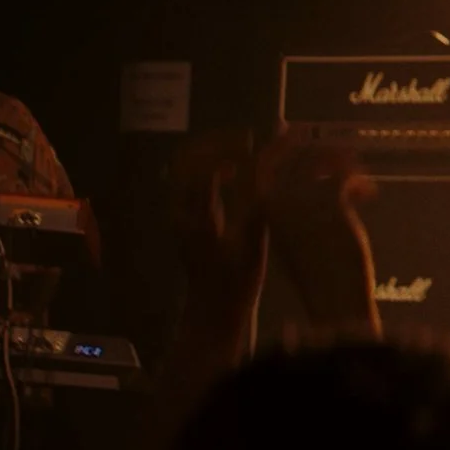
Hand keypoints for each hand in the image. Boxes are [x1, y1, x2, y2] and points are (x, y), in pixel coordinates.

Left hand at [167, 128, 269, 319]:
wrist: (213, 310)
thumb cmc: (236, 283)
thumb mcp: (253, 247)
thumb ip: (259, 209)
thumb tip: (270, 173)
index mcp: (196, 219)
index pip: (206, 170)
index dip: (230, 150)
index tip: (255, 142)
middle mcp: (181, 213)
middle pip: (185, 162)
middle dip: (215, 144)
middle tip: (245, 139)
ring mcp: (179, 216)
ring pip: (185, 170)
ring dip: (210, 154)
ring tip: (241, 150)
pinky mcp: (185, 219)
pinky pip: (190, 182)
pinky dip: (210, 169)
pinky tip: (234, 173)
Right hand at [259, 131, 381, 337]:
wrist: (332, 295)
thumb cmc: (317, 270)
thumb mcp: (298, 235)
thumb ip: (298, 208)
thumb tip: (313, 179)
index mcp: (264, 209)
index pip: (270, 164)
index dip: (292, 150)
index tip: (314, 146)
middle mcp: (278, 199)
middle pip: (298, 156)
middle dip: (324, 151)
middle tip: (345, 158)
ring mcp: (302, 198)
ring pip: (323, 160)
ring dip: (345, 162)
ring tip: (359, 173)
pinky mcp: (330, 200)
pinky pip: (345, 175)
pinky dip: (361, 181)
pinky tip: (370, 195)